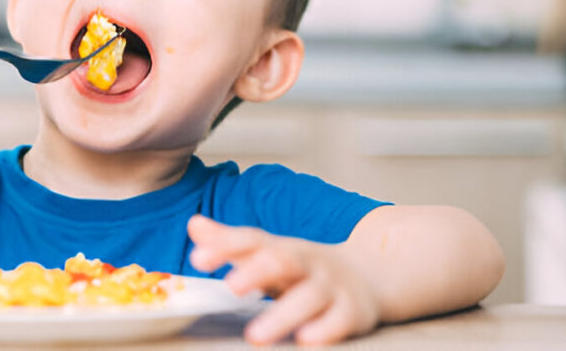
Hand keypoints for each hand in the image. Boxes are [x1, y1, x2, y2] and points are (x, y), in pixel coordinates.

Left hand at [188, 215, 379, 345]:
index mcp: (283, 248)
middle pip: (282, 261)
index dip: (225, 246)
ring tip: (255, 335)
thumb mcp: (270, 252)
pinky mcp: (351, 313)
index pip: (252, 241)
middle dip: (256, 272)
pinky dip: (324, 330)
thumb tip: (194, 224)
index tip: (197, 259)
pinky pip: (339, 321)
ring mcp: (331, 287)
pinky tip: (306, 340)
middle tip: (231, 287)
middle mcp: (307, 263)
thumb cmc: (304, 269)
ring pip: (309, 297)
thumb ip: (231, 243)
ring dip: (282, 315)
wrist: (371, 275)